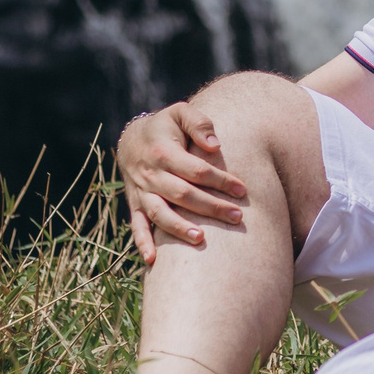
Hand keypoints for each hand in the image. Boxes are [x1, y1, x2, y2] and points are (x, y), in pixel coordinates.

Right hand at [119, 103, 246, 263]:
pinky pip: (137, 225)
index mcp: (163, 152)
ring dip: (179, 228)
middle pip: (182, 194)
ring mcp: (141, 192)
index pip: (196, 170)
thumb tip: (215, 145)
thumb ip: (199, 123)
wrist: (130, 139)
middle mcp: (151, 174)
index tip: (242, 190)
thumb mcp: (180, 113)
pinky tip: (153, 260)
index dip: (220, 180)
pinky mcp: (135, 204)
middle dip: (211, 207)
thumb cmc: (165, 127)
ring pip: (160, 213)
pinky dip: (142, 243)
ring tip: (201, 240)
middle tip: (237, 217)